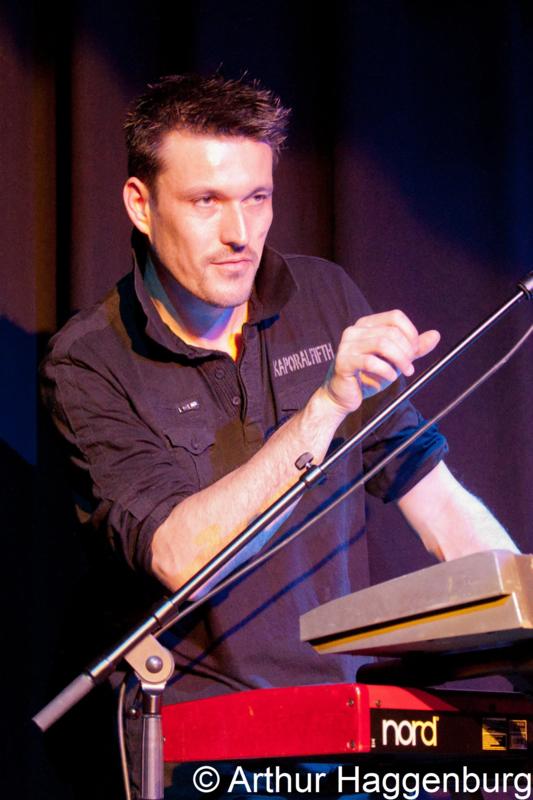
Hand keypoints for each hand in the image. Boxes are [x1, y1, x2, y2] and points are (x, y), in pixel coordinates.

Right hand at [323, 310, 439, 413]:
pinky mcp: (343, 362)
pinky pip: (370, 362)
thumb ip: (414, 348)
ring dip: (400, 360)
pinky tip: (389, 378)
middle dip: (407, 351)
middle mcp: (355, 330)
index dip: (410, 333)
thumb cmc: (368, 376)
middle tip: (410, 367)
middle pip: (391, 332)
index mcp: (367, 324)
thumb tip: (436, 335)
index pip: (395, 317)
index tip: (415, 351)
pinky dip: (386, 370)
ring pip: (382, 344)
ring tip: (404, 373)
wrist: (343, 396)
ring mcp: (347, 345)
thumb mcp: (395, 360)